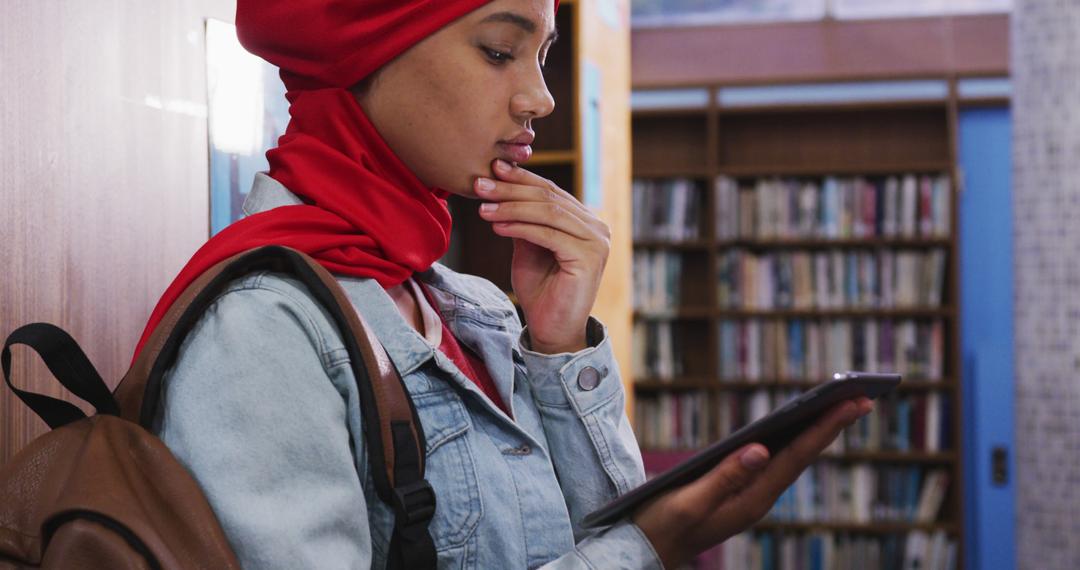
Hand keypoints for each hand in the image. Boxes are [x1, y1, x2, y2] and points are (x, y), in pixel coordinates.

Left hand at [476, 158, 610, 353]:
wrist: (553, 330)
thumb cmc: (541, 291)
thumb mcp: (528, 247)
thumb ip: (523, 220)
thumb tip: (502, 188)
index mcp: (586, 222)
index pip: (551, 192)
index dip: (521, 179)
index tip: (493, 169)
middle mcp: (597, 228)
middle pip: (548, 199)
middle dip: (511, 190)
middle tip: (480, 184)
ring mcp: (597, 242)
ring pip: (548, 213)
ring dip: (511, 207)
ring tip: (483, 207)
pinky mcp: (590, 258)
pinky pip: (548, 235)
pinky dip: (520, 227)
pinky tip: (496, 226)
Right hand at [632, 397, 873, 567]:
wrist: (646, 551)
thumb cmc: (662, 527)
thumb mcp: (688, 502)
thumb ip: (724, 478)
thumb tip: (761, 449)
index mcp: (751, 501)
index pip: (796, 456)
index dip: (825, 427)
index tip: (852, 403)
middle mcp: (758, 498)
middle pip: (802, 455)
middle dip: (831, 425)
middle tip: (863, 396)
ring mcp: (749, 496)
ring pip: (791, 458)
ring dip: (815, 431)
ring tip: (839, 406)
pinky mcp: (738, 491)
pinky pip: (774, 461)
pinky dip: (791, 440)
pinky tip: (798, 428)